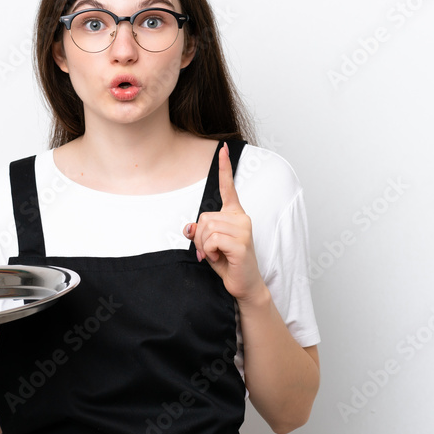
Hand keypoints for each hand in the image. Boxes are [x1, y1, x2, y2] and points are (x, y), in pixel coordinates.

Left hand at [183, 142, 267, 303]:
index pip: (229, 188)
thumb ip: (199, 232)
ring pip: (206, 229)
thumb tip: (189, 227)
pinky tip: (221, 258)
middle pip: (204, 217)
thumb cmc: (228, 263)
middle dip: (200, 237)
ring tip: (217, 255)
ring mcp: (243, 229)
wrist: (244, 285)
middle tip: (210, 251)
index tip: (223, 149)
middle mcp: (241, 218)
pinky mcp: (241, 243)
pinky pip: (212, 240)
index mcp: (235, 215)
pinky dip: (209, 252)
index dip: (224, 168)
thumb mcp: (209, 245)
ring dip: (204, 246)